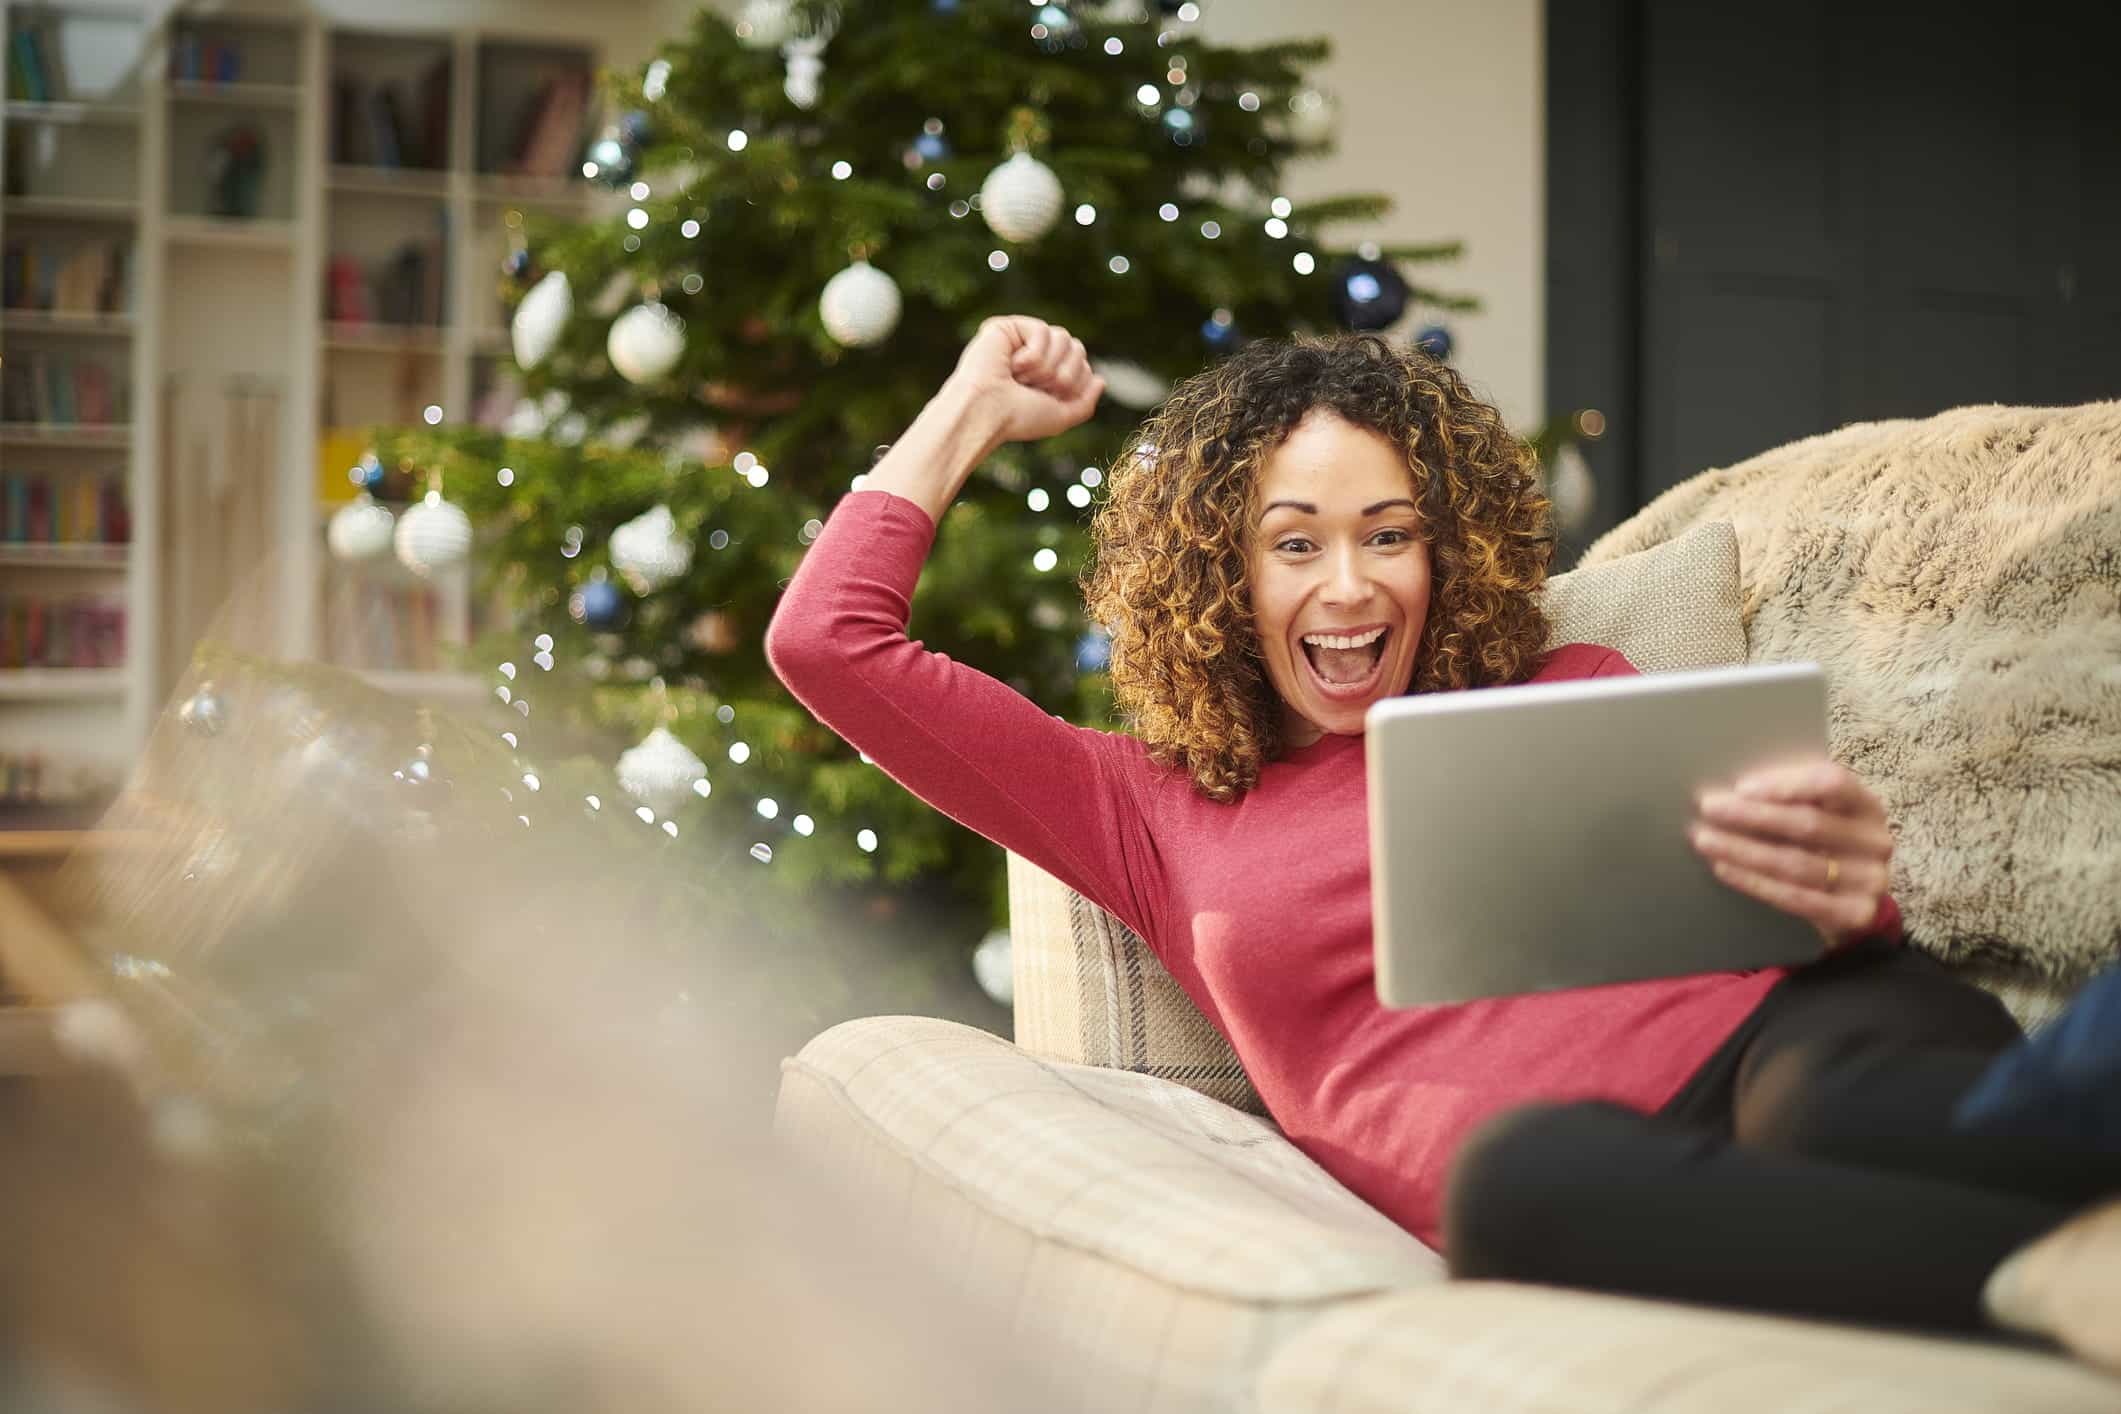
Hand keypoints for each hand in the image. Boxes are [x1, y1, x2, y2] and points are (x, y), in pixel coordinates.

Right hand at [944, 315, 1103, 447]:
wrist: (987, 412)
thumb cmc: (1018, 419)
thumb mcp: (1060, 417)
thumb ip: (1085, 403)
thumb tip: (1100, 380)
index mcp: (1047, 376)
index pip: (1083, 364)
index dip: (1075, 382)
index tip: (1051, 398)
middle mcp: (1035, 356)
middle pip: (1076, 347)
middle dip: (1063, 374)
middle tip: (1036, 388)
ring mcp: (1021, 341)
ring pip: (1063, 337)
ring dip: (1047, 366)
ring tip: (1022, 378)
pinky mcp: (1008, 327)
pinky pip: (1043, 330)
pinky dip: (1033, 354)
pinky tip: (1013, 365)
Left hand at [1688, 760, 1893, 949]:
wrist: (1852, 900)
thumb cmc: (1823, 844)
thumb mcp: (1820, 812)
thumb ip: (1791, 795)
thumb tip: (1734, 788)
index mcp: (1866, 804)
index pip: (1833, 782)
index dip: (1787, 783)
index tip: (1742, 787)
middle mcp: (1874, 841)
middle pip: (1808, 824)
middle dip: (1752, 815)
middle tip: (1709, 808)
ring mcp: (1869, 880)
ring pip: (1796, 863)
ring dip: (1744, 850)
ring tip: (1706, 839)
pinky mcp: (1854, 913)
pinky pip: (1796, 898)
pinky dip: (1755, 882)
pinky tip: (1725, 868)